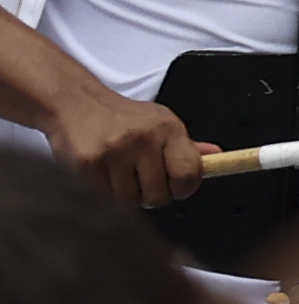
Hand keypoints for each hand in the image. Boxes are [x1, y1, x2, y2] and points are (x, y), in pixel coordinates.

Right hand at [46, 84, 196, 208]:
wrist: (76, 103)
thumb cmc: (122, 117)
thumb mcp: (160, 122)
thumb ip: (187, 145)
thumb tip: (217, 158)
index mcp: (168, 128)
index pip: (188, 172)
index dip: (185, 189)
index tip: (179, 189)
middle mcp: (143, 139)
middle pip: (158, 195)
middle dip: (152, 196)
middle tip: (144, 182)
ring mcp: (114, 151)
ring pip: (130, 200)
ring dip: (127, 195)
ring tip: (121, 174)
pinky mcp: (88, 163)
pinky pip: (104, 196)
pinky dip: (104, 190)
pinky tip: (103, 172)